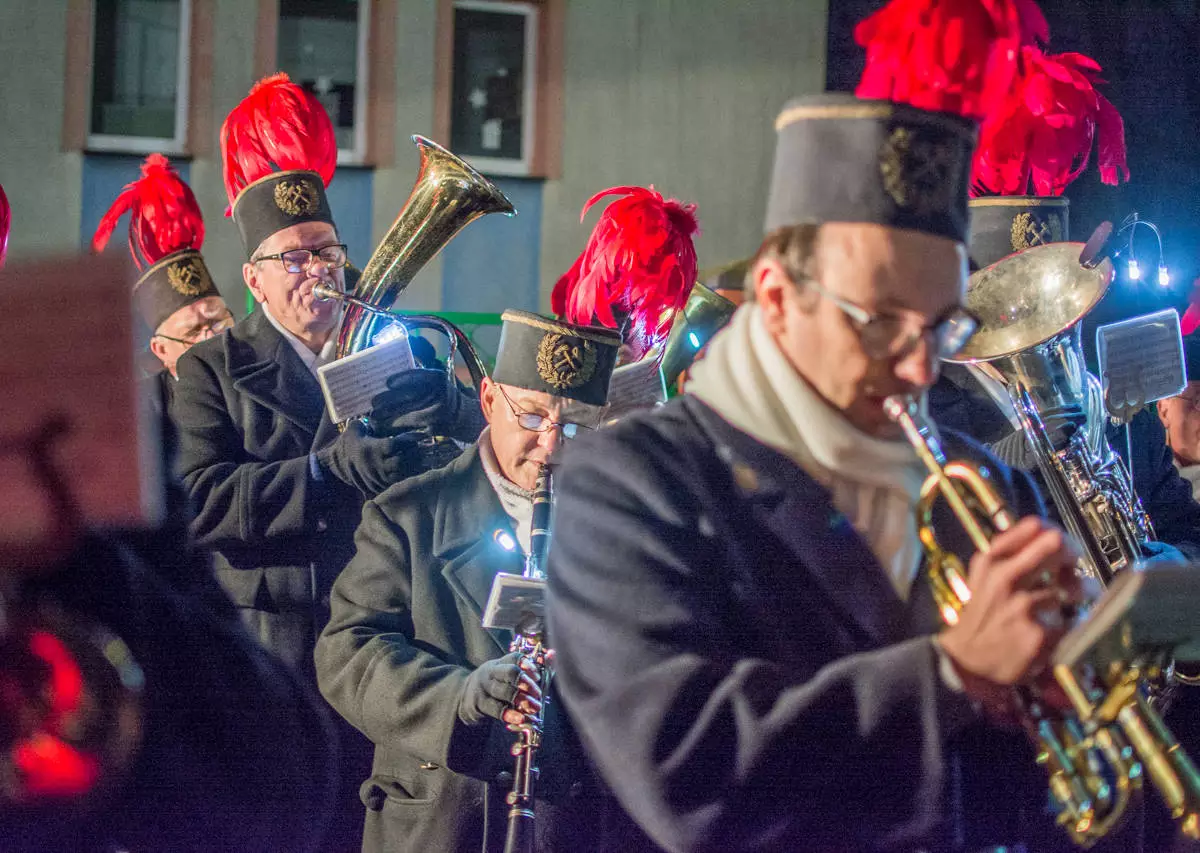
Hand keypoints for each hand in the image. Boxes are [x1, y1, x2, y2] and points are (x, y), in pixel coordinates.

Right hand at [314, 421, 421, 496]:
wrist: (337, 466)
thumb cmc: (349, 444)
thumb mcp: (354, 430)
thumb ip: (365, 421)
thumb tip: (375, 409)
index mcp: (371, 449)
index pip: (392, 445)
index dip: (407, 441)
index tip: (418, 436)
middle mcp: (375, 465)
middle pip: (400, 462)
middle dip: (414, 455)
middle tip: (424, 448)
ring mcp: (378, 477)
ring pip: (402, 475)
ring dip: (414, 467)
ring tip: (424, 458)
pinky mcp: (381, 486)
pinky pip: (398, 483)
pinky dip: (409, 476)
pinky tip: (417, 468)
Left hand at [367, 369, 483, 441]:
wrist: (464, 418)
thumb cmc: (443, 396)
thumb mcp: (436, 382)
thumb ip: (417, 379)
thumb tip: (388, 382)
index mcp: (439, 379)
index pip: (417, 376)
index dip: (400, 379)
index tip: (387, 382)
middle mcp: (440, 395)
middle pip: (408, 396)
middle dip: (387, 400)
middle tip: (373, 403)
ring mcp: (436, 414)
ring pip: (405, 415)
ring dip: (386, 417)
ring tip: (373, 417)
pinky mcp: (432, 429)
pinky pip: (409, 429)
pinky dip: (394, 428)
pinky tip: (383, 427)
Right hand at [458, 652, 543, 726]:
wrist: (463, 697)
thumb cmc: (492, 685)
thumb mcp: (503, 675)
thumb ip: (526, 672)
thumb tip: (553, 656)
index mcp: (499, 664)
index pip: (514, 658)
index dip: (528, 665)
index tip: (537, 677)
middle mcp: (491, 673)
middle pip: (509, 672)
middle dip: (526, 683)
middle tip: (538, 694)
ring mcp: (484, 688)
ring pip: (504, 691)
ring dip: (522, 700)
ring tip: (535, 708)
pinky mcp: (479, 704)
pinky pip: (496, 709)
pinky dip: (510, 714)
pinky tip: (521, 718)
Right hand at [939, 516, 1081, 717]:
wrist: (967, 660)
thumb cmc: (982, 615)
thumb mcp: (983, 576)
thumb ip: (1008, 551)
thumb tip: (1040, 526)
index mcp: (990, 560)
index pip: (1034, 527)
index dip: (1056, 534)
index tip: (1060, 545)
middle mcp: (1004, 577)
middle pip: (1057, 545)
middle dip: (1073, 555)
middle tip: (1072, 570)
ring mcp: (1022, 606)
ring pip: (1070, 588)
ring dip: (1074, 596)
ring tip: (1069, 603)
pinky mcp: (1039, 634)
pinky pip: (1071, 620)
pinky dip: (1069, 624)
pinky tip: (1056, 628)